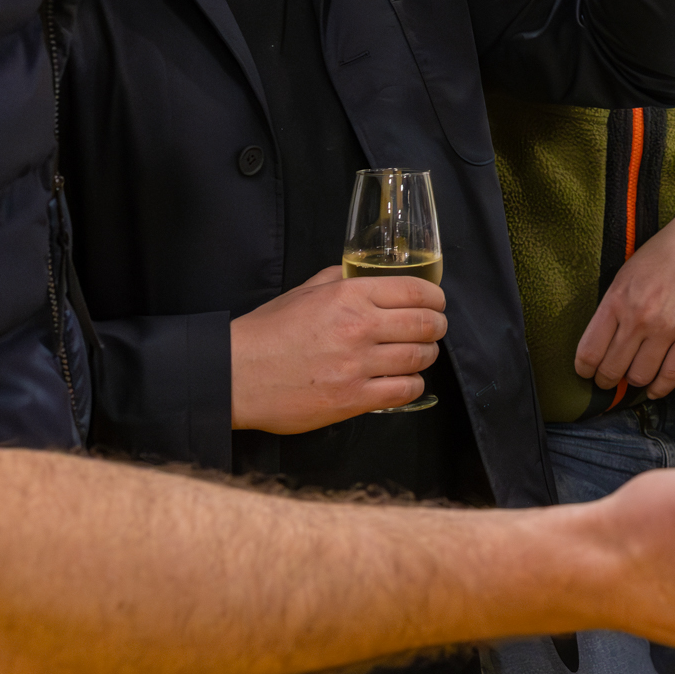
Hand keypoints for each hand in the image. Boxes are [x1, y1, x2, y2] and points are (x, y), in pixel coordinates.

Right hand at [229, 264, 446, 433]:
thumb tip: (365, 274)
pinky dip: (412, 385)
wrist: (236, 374)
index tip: (437, 304)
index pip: (415, 290)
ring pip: (419, 358)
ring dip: (426, 356)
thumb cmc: (268, 331)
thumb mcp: (305, 291)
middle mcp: (359, 327)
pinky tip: (405, 381)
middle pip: (426, 324)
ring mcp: (357, 366)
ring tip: (420, 355)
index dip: (435, 298)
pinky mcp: (352, 399)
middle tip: (434, 330)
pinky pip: (403, 391)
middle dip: (437, 326)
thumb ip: (339, 278)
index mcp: (349, 295)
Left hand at [574, 199, 674, 398]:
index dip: (584, 369)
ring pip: (639, 376)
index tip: (586, 371)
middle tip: (607, 379)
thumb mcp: (623, 277)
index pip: (589, 351)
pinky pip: (671, 374)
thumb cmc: (659, 258)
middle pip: (612, 369)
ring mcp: (665, 330)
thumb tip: (601, 342)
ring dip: (632, 382)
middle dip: (605, 380)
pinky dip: (660, 388)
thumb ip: (611, 309)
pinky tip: (654, 389)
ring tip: (631, 377)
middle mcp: (638, 320)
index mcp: (616, 302)